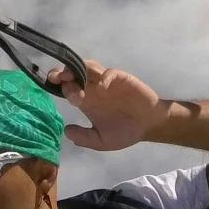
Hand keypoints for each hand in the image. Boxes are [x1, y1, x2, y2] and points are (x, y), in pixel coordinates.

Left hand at [46, 60, 170, 152]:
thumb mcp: (102, 141)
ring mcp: (106, 82)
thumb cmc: (125, 132)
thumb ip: (84, 138)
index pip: (68, 87)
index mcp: (86, 100)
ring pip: (89, 67)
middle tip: (58, 79)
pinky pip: (110, 73)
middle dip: (63, 74)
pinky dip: (104, 77)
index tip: (61, 95)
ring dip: (79, 70)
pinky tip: (102, 87)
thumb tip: (66, 131)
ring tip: (71, 76)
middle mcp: (93, 88)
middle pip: (73, 73)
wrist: (149, 126)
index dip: (61, 88)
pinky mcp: (121, 79)